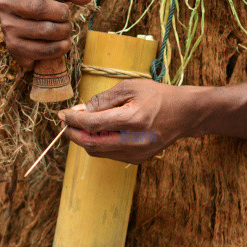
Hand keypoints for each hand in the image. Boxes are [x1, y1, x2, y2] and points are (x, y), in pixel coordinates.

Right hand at [0, 0, 92, 68]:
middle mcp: (4, 3)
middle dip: (62, 13)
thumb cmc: (44, 2)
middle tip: (68, 15)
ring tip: (66, 29)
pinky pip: (44, 50)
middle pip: (38, 7)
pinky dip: (61, 48)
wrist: (29, 29)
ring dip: (64, 31)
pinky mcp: (13, 47)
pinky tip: (63, 43)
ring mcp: (7, 26)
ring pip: (44, 30)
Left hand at [58, 79, 205, 163]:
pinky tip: (101, 131)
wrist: (184, 114)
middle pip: (91, 144)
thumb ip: (102, 100)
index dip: (73, 120)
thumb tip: (79, 110)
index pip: (93, 124)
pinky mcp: (137, 159)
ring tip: (82, 125)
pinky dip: (99, 143)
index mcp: (133, 119)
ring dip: (84, 139)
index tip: (62, 114)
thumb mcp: (129, 87)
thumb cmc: (157, 95)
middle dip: (73, 134)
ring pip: (98, 152)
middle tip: (65, 123)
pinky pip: (109, 154)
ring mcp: (136, 153)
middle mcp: (134, 141)